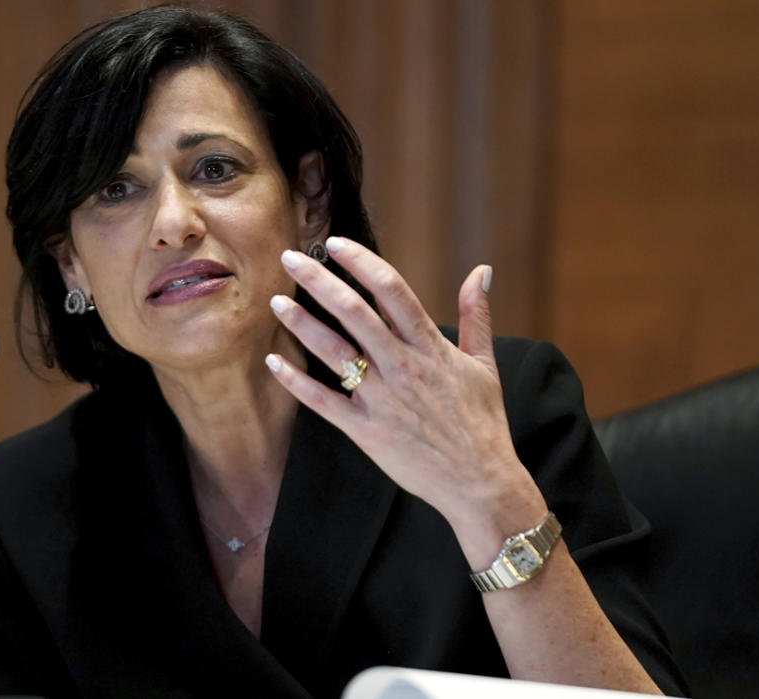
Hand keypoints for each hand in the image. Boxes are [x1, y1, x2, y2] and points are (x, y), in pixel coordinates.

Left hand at [266, 237, 543, 548]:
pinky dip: (296, 382)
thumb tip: (481, 270)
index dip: (361, 263)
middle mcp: (403, 367)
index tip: (336, 244)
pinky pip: (324, 402)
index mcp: (431, 347)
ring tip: (276, 302)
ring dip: (302, 324)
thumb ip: (477, 315)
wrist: (480, 484)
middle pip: (354, 313)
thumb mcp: (484, 364)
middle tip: (290, 260)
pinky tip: (274, 362)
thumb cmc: (483, 423)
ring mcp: (383, 400)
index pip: (392, 291)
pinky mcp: (366, 431)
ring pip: (334, 352)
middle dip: (319, 282)